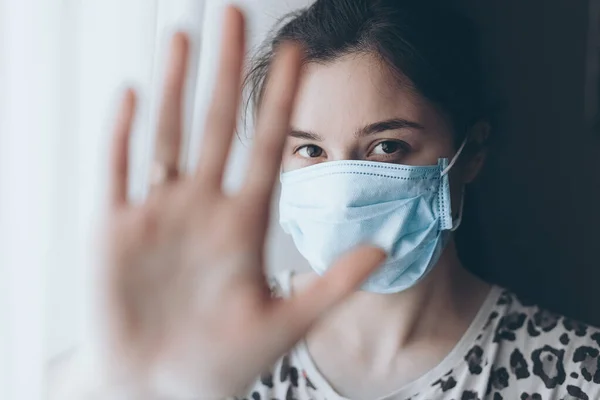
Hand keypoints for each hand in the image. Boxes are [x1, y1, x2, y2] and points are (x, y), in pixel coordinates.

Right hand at [101, 6, 385, 397]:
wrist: (161, 389)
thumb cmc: (221, 362)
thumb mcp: (284, 323)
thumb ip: (331, 284)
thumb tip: (383, 248)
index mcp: (243, 223)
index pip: (266, 147)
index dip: (280, 101)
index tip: (297, 55)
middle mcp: (202, 207)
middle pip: (215, 125)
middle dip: (224, 71)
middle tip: (233, 14)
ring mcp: (158, 213)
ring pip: (167, 136)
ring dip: (173, 86)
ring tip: (182, 36)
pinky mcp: (116, 229)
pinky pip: (119, 171)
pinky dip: (123, 134)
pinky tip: (132, 93)